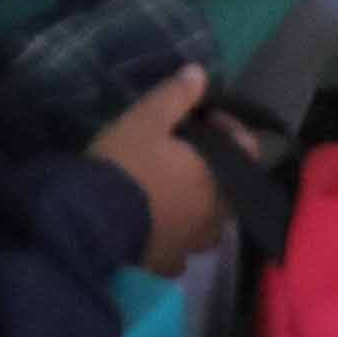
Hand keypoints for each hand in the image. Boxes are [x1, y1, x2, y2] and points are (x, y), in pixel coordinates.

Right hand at [90, 69, 227, 268]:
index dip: (230, 130)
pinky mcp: (164, 263)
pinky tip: (157, 230)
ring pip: (209, 226)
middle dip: (215, 172)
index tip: (204, 120)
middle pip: (231, 190)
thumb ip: (176, 96)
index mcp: (216, 177)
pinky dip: (175, 242)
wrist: (89, 219)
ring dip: (199, 211)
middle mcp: (212, 215)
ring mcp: (190, 243)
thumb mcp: (146, 119)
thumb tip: (200, 74)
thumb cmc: (125, 164)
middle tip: (187, 156)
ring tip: (174, 195)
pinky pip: (180, 253)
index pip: (248, 150)